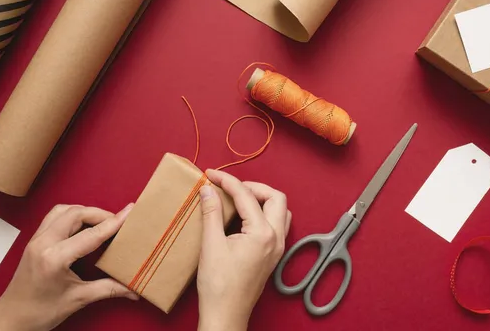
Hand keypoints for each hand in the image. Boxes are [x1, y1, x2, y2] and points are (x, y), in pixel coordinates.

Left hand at [0, 204, 137, 330]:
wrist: (11, 319)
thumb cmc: (40, 312)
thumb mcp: (78, 300)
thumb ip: (108, 289)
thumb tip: (133, 289)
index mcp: (55, 258)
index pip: (91, 234)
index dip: (114, 222)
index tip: (130, 212)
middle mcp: (43, 243)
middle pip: (77, 213)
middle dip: (101, 214)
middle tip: (119, 223)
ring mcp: (36, 240)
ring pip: (64, 210)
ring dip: (85, 212)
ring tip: (102, 222)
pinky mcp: (34, 240)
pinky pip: (54, 216)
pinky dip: (72, 215)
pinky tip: (83, 225)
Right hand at [197, 170, 291, 330]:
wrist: (225, 314)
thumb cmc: (218, 285)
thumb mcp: (211, 244)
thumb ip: (211, 212)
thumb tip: (208, 190)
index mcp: (262, 234)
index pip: (246, 196)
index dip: (227, 181)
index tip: (211, 175)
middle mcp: (276, 238)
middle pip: (276, 198)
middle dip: (253, 187)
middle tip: (230, 187)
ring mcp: (277, 248)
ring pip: (281, 211)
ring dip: (263, 200)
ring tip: (239, 199)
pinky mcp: (273, 255)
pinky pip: (277, 225)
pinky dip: (264, 214)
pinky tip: (244, 218)